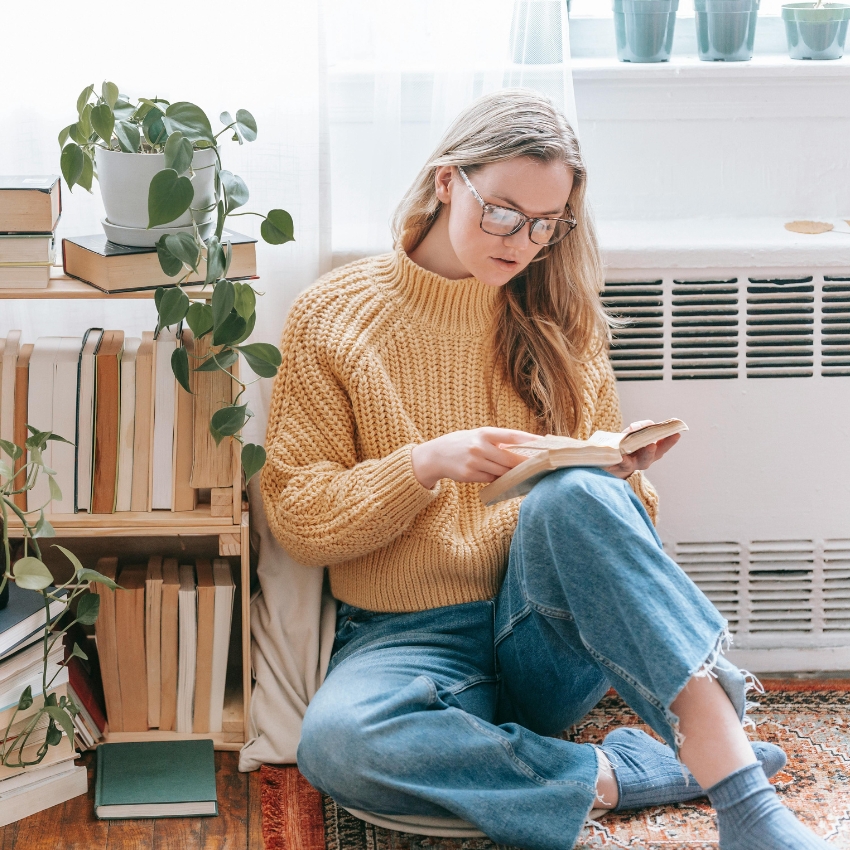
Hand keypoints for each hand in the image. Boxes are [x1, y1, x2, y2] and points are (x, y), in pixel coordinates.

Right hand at [411, 427, 539, 489]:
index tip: (545, 444)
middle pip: (510, 459)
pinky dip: (499, 479)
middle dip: (526, 464)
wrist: (437, 455)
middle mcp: (479, 446)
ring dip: (513, 474)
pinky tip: (506, 479)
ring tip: (526, 474)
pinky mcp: (470, 475)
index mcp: (484, 433)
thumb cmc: (464, 443)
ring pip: (502, 471)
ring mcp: (474, 462)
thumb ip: (498, 441)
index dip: (530, 441)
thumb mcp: (479, 436)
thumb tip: (525, 450)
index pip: (512, 436)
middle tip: (541, 466)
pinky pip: (491, 479)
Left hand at [605, 419, 679, 478]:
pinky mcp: (617, 466)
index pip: (663, 446)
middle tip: (651, 445)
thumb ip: (641, 426)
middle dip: (650, 451)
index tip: (676, 434)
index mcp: (653, 451)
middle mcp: (644, 460)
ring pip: (632, 463)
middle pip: (649, 457)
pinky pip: (617, 464)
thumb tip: (637, 427)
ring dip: (631, 459)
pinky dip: (618, 461)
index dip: (670, 441)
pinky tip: (618, 458)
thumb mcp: (637, 431)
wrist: (613, 457)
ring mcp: (630, 464)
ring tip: (628, 456)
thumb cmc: (630, 442)